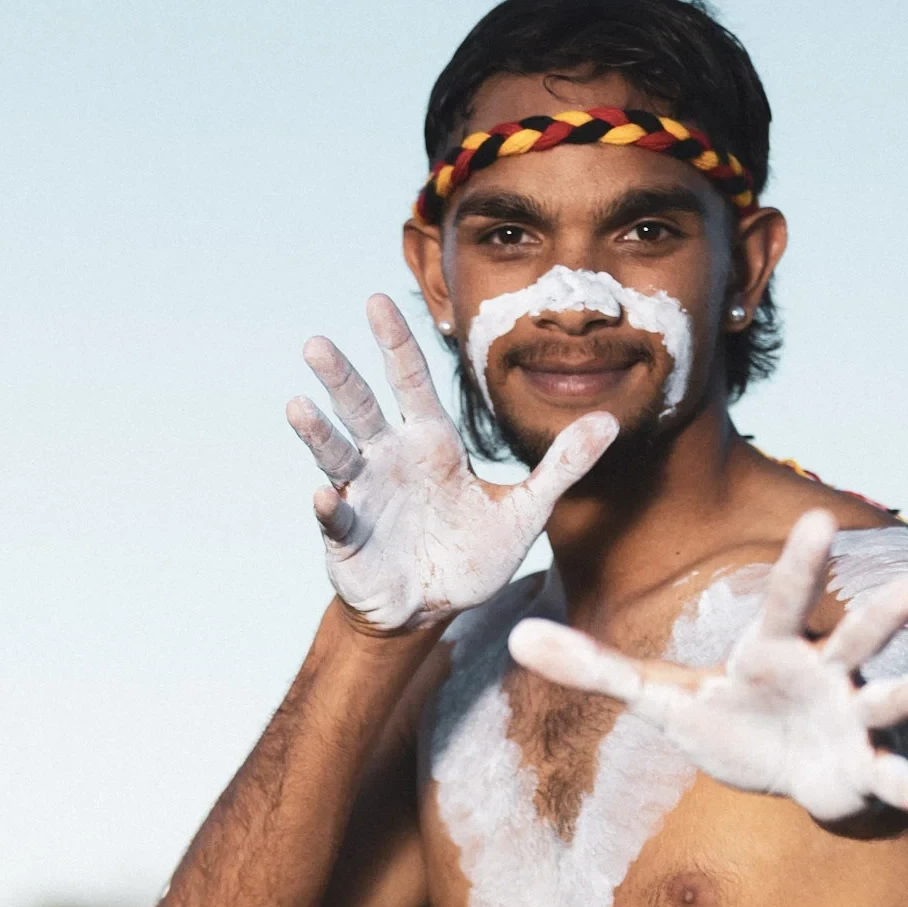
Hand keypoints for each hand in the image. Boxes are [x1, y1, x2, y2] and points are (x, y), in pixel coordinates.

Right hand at [285, 295, 617, 633]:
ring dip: (318, 433)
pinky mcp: (348, 539)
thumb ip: (562, 466)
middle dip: (340, 377)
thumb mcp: (526, 511)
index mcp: (429, 444)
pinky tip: (325, 497)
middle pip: (361, 409)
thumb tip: (610, 421)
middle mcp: (388, 461)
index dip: (396, 342)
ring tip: (298, 407)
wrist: (433, 608)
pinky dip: (329, 508)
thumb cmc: (471, 553)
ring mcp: (363, 498)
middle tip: (316, 343)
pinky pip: (336, 520)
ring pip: (336, 456)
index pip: (410, 382)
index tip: (378, 299)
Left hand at [507, 509, 907, 821]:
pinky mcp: (858, 769)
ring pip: (884, 702)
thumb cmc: (727, 721)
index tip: (824, 519)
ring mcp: (848, 721)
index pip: (788, 601)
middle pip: (853, 640)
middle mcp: (823, 675)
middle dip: (882, 618)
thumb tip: (513, 636)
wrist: (779, 775)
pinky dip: (905, 787)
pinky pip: (886, 776)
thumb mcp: (658, 698)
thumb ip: (593, 667)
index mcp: (775, 650)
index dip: (802, 565)